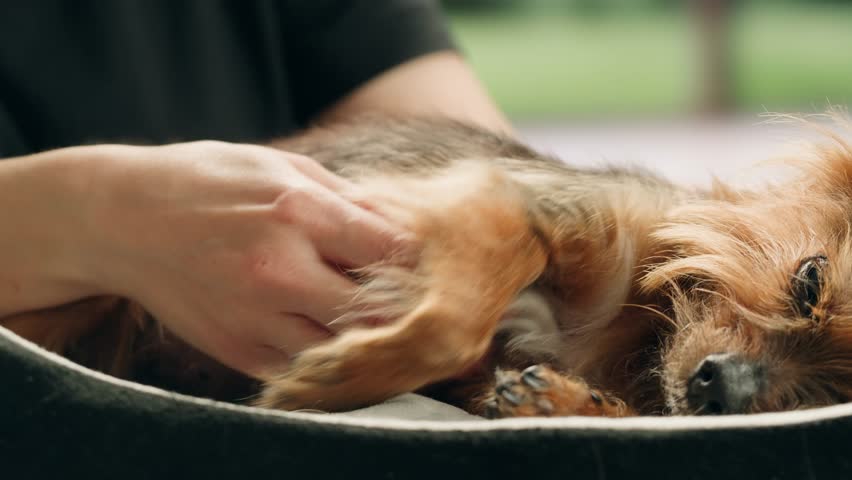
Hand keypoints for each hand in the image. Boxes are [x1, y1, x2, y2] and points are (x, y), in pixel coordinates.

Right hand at [80, 141, 407, 376]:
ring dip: (360, 335)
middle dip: (395, 302)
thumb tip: (395, 226)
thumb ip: (342, 198)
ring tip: (356, 314)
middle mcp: (280, 270)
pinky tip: (316, 330)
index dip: (410, 256)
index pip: (390, 249)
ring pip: (343, 348)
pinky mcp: (235, 349)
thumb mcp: (278, 165)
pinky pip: (301, 367)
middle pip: (376, 309)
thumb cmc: (205, 182)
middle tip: (392, 292)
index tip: (404, 256)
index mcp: (296, 212)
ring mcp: (255, 316)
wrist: (121, 221)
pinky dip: (319, 354)